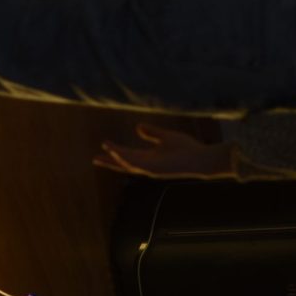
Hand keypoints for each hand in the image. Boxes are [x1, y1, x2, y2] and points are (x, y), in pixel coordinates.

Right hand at [93, 123, 235, 178]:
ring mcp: (150, 168)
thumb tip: (138, 127)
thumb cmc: (187, 148)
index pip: (129, 156)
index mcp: (150, 158)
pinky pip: (135, 163)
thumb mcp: (166, 136)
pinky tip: (115, 151)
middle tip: (95, 159)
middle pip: (124, 164)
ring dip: (114, 158)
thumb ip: (152, 133)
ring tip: (102, 151)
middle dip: (110, 162)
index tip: (105, 146)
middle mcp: (148, 165)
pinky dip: (124, 158)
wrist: (200, 158)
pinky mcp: (154, 169)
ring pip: (127, 164)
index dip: (116, 152)